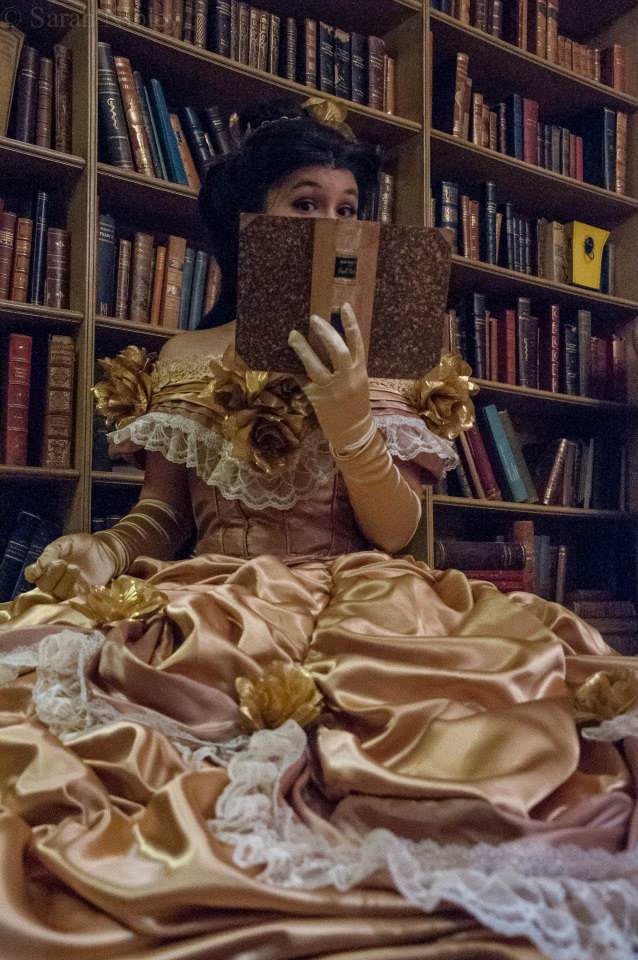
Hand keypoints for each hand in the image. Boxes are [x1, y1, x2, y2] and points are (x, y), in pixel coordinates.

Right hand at [24, 534, 118, 599]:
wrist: (109, 553)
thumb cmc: (87, 546)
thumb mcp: (70, 542)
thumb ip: (54, 550)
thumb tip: (39, 563)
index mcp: (48, 565)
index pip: (32, 573)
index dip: (32, 573)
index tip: (38, 570)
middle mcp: (54, 579)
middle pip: (43, 585)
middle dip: (52, 574)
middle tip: (63, 563)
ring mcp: (67, 589)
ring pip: (57, 592)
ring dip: (65, 580)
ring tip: (76, 568)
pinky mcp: (80, 596)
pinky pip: (72, 598)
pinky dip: (75, 589)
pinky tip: (82, 581)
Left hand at [288, 303, 372, 452]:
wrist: (354, 432)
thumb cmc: (355, 404)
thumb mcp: (358, 382)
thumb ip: (349, 364)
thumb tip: (332, 342)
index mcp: (359, 371)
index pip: (357, 343)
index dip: (351, 324)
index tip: (344, 307)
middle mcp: (347, 378)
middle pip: (337, 350)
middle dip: (325, 332)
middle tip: (313, 319)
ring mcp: (332, 390)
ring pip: (315, 366)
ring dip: (303, 349)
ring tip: (293, 336)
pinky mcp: (318, 399)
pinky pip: (302, 381)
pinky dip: (294, 371)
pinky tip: (285, 362)